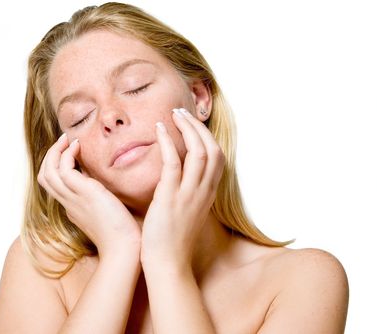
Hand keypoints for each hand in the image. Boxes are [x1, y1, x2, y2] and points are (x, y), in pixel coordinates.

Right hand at [37, 134, 140, 258]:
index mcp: (73, 208)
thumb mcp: (109, 214)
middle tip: (64, 141)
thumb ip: (104, 201)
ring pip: (48, 171)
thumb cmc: (124, 235)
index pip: (55, 185)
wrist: (125, 248)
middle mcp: (69, 203)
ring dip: (55, 151)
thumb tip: (109, 190)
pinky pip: (64, 169)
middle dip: (51, 156)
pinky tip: (79, 146)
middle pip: (44, 177)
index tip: (71, 153)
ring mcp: (73, 198)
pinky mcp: (84, 193)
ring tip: (68, 139)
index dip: (57, 166)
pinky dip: (67, 154)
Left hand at [140, 108, 224, 269]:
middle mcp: (204, 192)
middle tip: (181, 112)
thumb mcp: (187, 212)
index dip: (206, 136)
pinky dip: (168, 143)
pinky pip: (174, 164)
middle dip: (198, 126)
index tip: (191, 123)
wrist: (167, 264)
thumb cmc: (172, 239)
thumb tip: (180, 178)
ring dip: (187, 128)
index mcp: (208, 194)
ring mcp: (190, 195)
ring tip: (173, 114)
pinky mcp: (171, 198)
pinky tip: (160, 129)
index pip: (217, 157)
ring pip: (199, 152)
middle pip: (212, 149)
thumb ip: (188, 193)